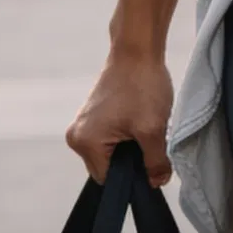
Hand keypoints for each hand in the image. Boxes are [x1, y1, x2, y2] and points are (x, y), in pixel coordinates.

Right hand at [66, 50, 174, 185]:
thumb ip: (155, 162)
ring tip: (145, 129)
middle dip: (131, 162)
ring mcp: (83, 125)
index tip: (151, 165)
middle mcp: (76, 136)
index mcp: (85, 143)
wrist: (137, 50)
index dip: (132, 177)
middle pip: (107, 168)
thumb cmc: (142, 85)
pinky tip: (139, 122)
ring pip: (110, 154)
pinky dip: (126, 137)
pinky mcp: (92, 117)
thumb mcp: (153, 129)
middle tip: (150, 143)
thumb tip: (156, 182)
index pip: (108, 180)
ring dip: (130, 148)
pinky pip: (108, 140)